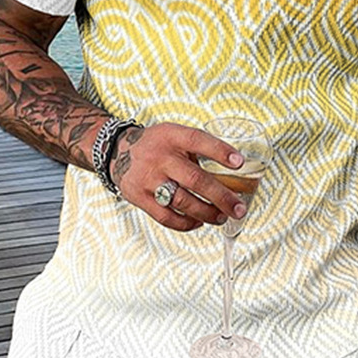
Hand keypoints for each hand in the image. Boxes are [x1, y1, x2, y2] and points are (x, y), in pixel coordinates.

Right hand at [108, 123, 248, 231]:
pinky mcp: (140, 198)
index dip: (220, 151)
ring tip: (222, 217)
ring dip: (207, 213)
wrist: (118, 151)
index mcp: (171, 137)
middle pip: (195, 179)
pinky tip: (199, 222)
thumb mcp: (174, 135)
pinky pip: (166, 217)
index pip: (198, 140)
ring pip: (183, 202)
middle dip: (221, 197)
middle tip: (238, 208)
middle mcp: (160, 158)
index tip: (239, 162)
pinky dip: (186, 223)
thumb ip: (197, 149)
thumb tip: (233, 170)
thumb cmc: (156, 145)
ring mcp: (148, 179)